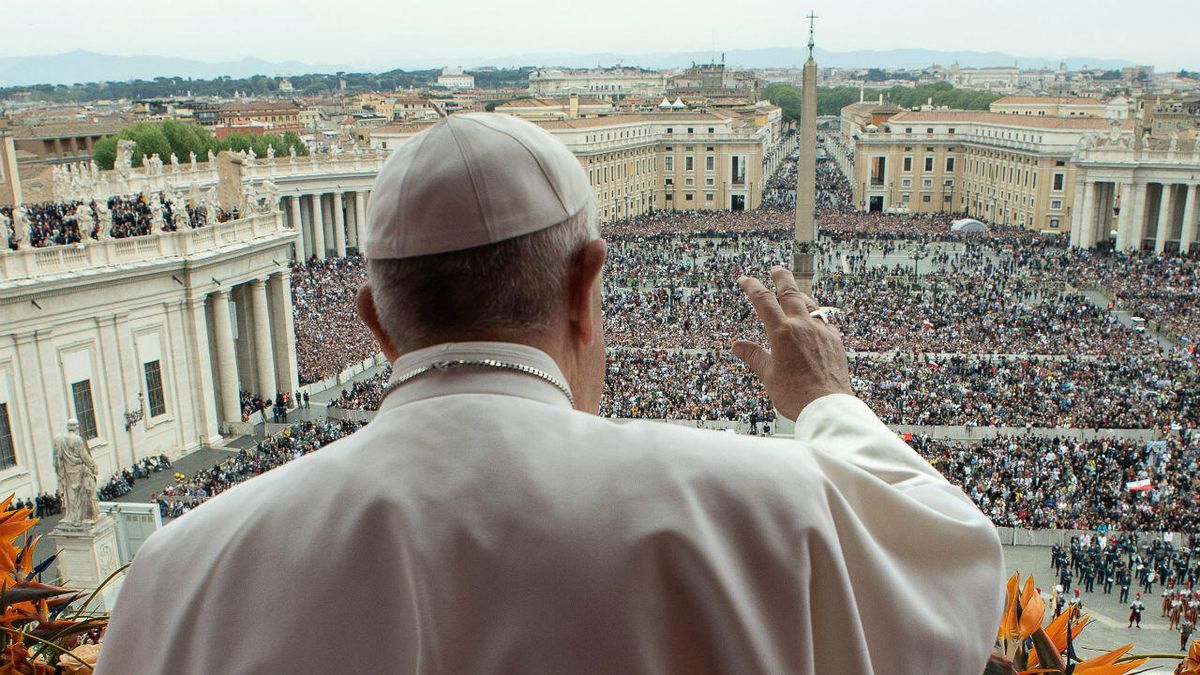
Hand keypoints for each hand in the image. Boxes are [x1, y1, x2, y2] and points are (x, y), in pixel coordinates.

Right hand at [732, 266, 852, 420]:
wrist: (828, 406)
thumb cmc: (795, 395)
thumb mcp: (768, 376)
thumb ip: (754, 356)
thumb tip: (737, 345)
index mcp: (782, 332)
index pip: (763, 301)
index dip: (752, 287)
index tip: (745, 280)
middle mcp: (803, 326)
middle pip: (791, 292)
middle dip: (781, 278)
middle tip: (776, 269)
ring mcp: (822, 331)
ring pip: (810, 304)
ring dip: (800, 295)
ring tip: (794, 293)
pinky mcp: (835, 340)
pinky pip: (825, 320)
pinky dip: (816, 315)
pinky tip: (815, 321)